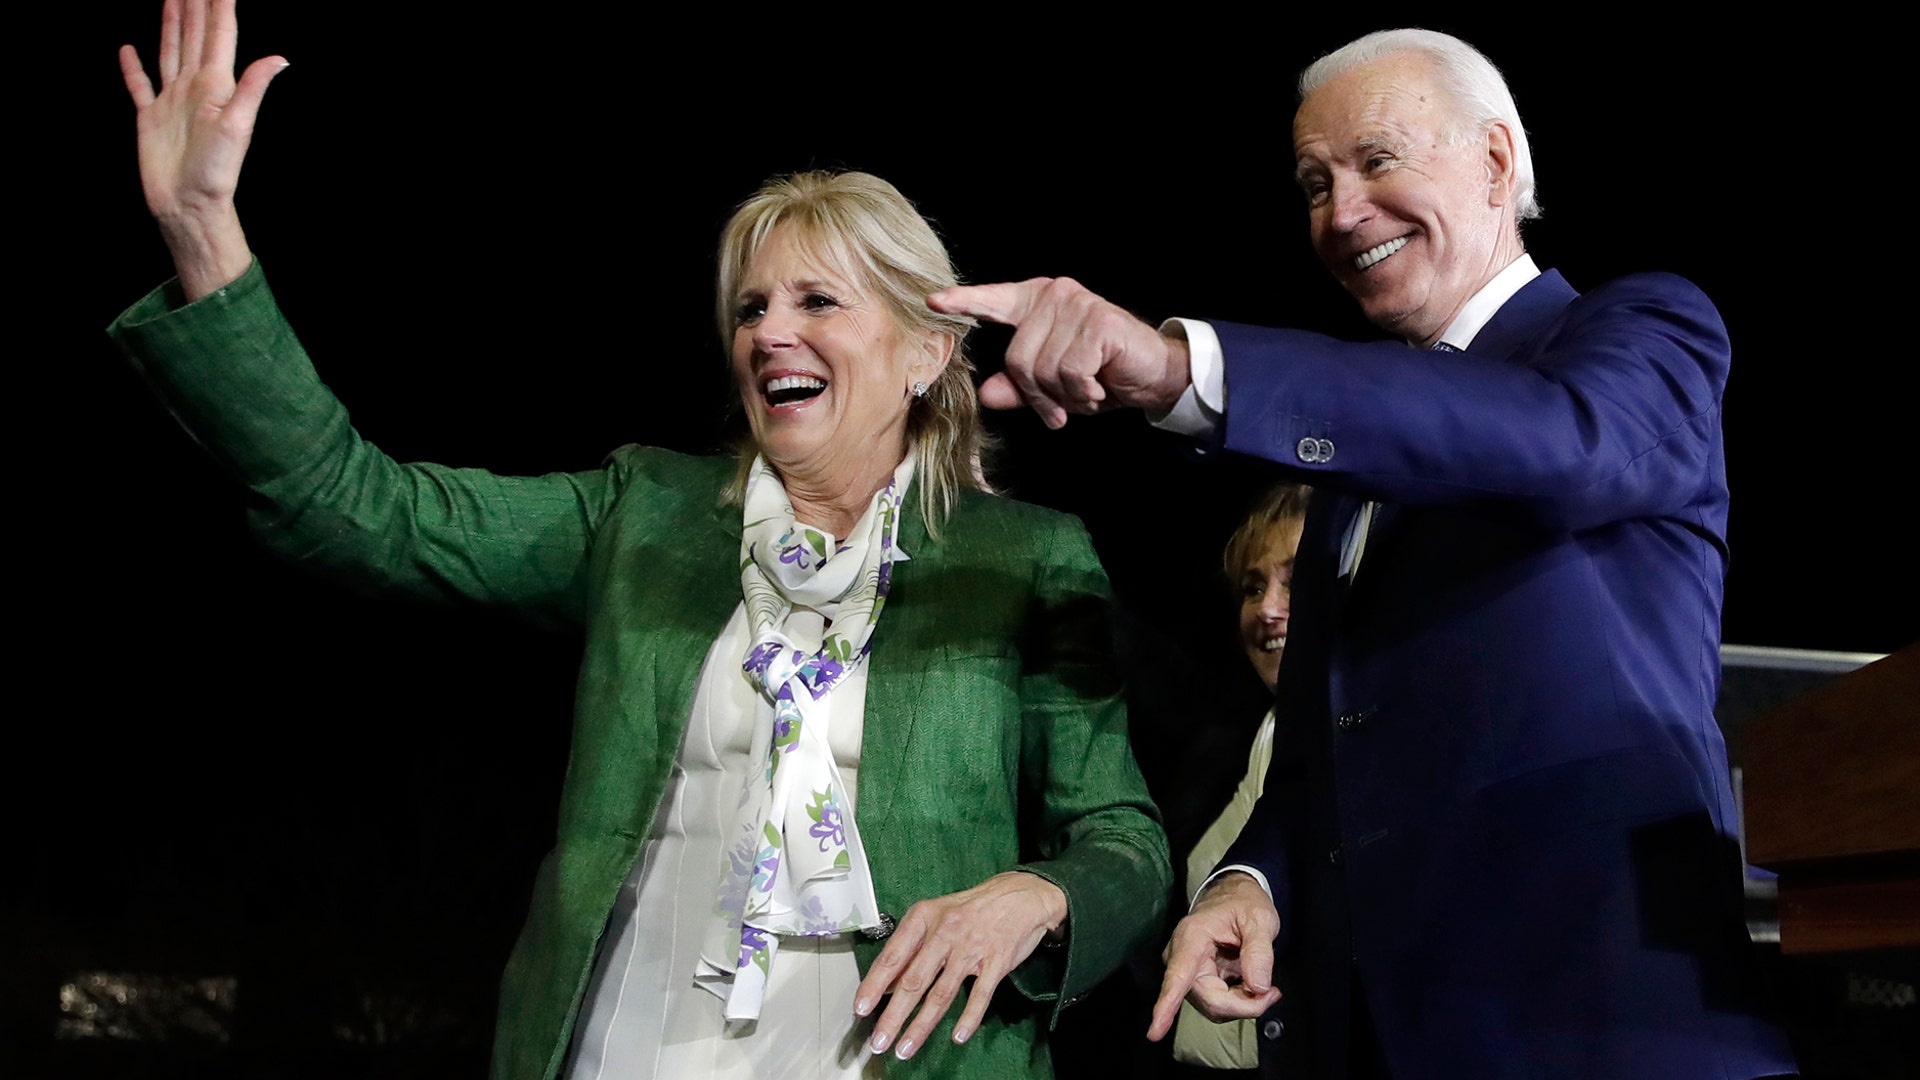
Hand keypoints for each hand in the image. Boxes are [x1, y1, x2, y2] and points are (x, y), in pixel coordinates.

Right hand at [119, 0, 287, 297]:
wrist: (188, 206)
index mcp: (216, 86)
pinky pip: (139, 86)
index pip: (219, 36)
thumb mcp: (238, 127)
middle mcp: (194, 88)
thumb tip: (280, 58)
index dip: (219, 7)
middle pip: (195, 37)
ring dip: (172, 25)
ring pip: (170, 52)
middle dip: (196, 6)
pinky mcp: (149, 118)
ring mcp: (171, 102)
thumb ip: (253, 89)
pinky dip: (133, 68)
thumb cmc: (216, 172)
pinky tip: (129, 49)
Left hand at [853, 871, 1066, 1059]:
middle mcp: (945, 932)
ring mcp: (972, 948)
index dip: (875, 985)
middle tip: (879, 1041)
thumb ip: (912, 947)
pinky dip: (969, 1018)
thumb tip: (886, 984)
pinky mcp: (996, 961)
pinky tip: (958, 1036)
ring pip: (941, 993)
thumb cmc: (971, 908)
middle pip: (914, 981)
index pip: (893, 956)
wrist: (1020, 895)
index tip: (861, 1008)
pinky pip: (980, 995)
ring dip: (922, 1025)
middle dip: (894, 1016)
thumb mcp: (935, 915)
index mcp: (923, 917)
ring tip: (906, 1047)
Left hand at [929, 278, 1191, 428]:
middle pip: (1017, 358)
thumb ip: (1019, 388)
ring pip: (1044, 368)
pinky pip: (1070, 371)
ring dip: (1065, 396)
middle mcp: (1055, 295)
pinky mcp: (1098, 321)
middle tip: (1063, 408)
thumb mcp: (1054, 387)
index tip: (932, 300)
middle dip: (1039, 395)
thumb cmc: (1101, 375)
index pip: (995, 301)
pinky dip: (1083, 391)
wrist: (1153, 375)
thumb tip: (986, 393)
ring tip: (1086, 392)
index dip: (965, 302)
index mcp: (1036, 303)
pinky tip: (1100, 385)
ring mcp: (1077, 304)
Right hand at [1146, 871, 1281, 1040]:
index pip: (1178, 975)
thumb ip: (1260, 952)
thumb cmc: (1243, 903)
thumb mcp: (1260, 919)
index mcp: (1192, 937)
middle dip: (1243, 1004)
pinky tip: (1251, 983)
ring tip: (1263, 982)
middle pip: (1209, 1000)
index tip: (1154, 1032)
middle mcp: (1181, 957)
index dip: (1166, 1005)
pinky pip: (1216, 1004)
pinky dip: (1238, 1000)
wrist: (1231, 895)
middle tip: (1273, 992)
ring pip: (1214, 1007)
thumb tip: (1258, 987)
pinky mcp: (1194, 982)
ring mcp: (1186, 972)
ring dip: (1242, 1002)